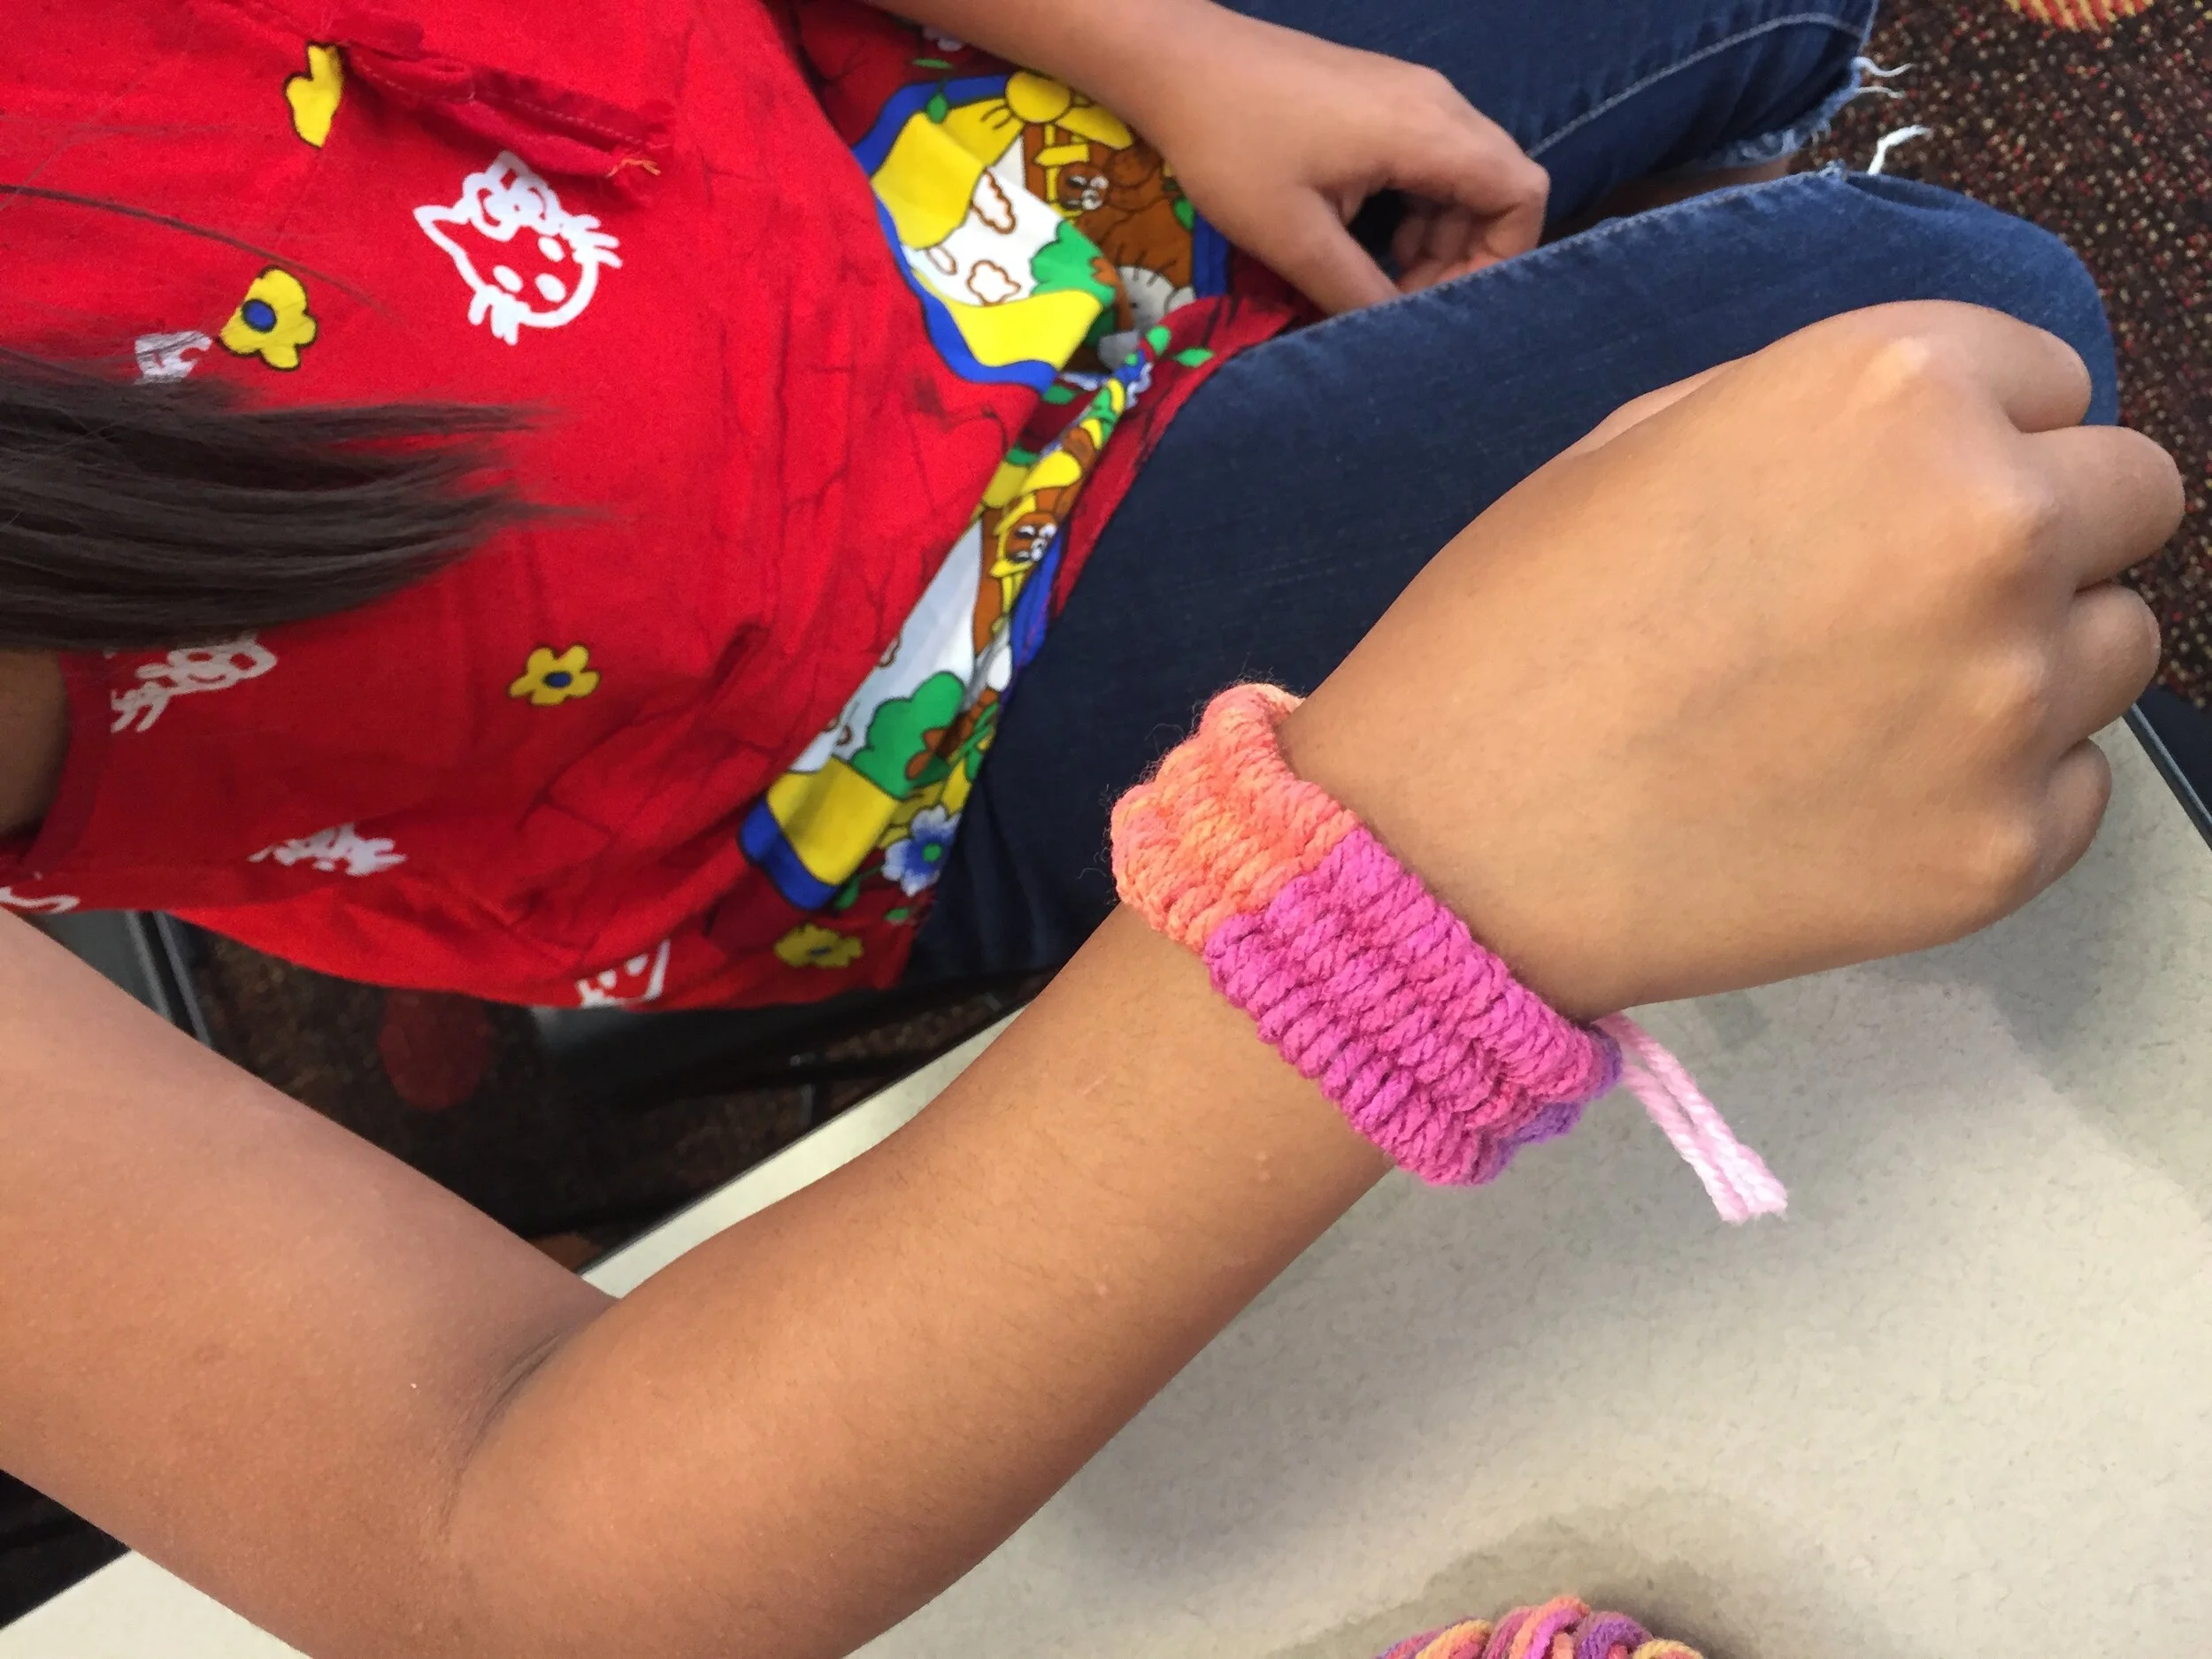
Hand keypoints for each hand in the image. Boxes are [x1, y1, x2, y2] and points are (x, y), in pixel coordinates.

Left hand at [1112, 9, 1547, 312]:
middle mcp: (1435, 103)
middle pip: (1497, 188)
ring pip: (1462, 177)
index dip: (1500, 260)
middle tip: (1404, 303)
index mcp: (1426, 130)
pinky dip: (1414, 210)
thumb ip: (1357, 291)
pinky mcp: (1380, 99)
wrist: (1176, 62)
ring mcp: (1409, 95)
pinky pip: (1428, 160)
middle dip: (1465, 257)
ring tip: (1380, 281)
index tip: (1443, 304)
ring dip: (1437, 238)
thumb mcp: (1292, 237)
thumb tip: (1397, 336)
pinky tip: (1367, 243)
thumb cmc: (1230, 144)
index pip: (1521, 195)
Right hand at [1283, 302, 2181, 1017]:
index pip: (2055, 375)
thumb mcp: (1636, 445)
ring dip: (2027, 660)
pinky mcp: (2000, 852)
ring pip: (2117, 646)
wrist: (1440, 850)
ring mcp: (2009, 701)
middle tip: (1905, 601)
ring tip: (1877, 709)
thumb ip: (1815, 416)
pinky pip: (2074, 788)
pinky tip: (1863, 799)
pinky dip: (1995, 788)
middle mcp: (1987, 524)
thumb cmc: (1505, 629)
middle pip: (2131, 498)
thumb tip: (1929, 443)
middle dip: (2038, 530)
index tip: (1898, 494)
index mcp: (1888, 391)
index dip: (1973, 432)